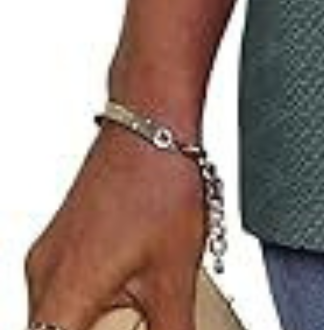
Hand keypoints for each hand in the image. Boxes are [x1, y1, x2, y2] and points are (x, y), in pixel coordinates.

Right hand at [24, 119, 206, 329]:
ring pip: (51, 321)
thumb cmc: (160, 182)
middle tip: (131, 326)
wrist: (150, 119)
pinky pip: (57, 296)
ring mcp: (47, 258)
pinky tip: (120, 308)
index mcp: (63, 296)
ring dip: (82, 325)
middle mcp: (43, 278)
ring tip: (128, 316)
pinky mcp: (59, 244)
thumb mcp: (174, 276)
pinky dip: (79, 314)